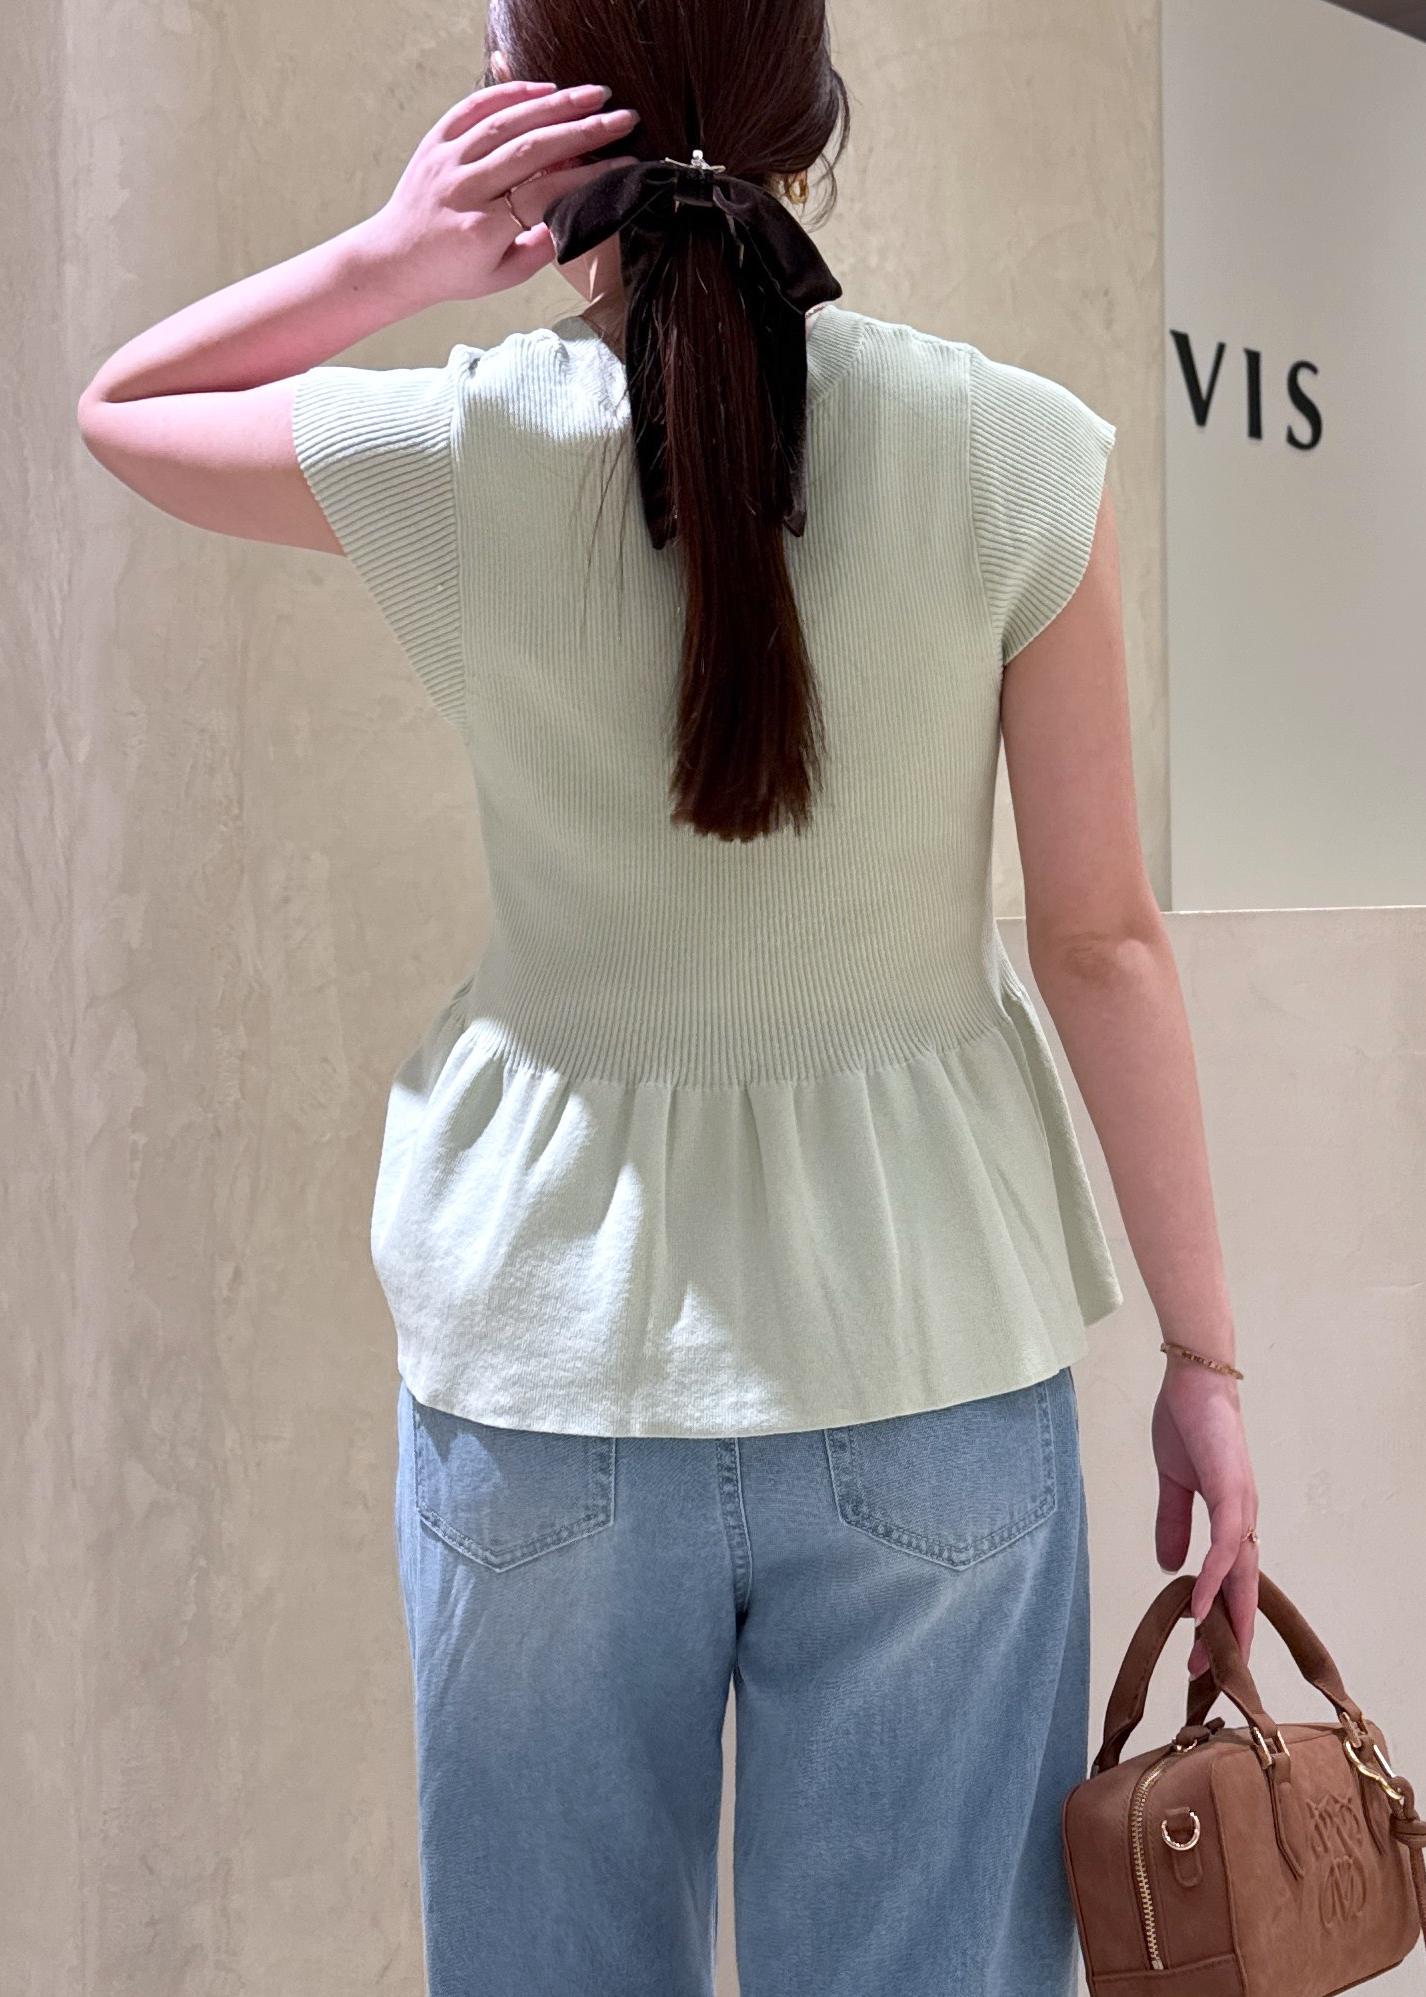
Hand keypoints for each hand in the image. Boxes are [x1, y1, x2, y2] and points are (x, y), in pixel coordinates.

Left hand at [359, 77, 640, 308]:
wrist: (394, 259)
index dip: (589, 177)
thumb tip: (574, 211)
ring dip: (555, 104)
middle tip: (622, 118)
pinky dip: (509, 93)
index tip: (624, 163)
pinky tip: (544, 89)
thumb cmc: (452, 273)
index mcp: (483, 228)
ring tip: (594, 95)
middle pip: (532, 149)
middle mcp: (464, 189)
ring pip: (506, 121)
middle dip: (583, 130)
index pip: (546, 193)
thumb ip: (541, 249)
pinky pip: (474, 107)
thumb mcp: (502, 278)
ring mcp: (447, 160)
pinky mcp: (435, 141)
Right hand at [1151, 1357, 1259, 1676]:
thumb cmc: (1186, 1422)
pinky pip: (1224, 1547)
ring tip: (1209, 1658)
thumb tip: (1170, 1565)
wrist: (1194, 1379)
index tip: (1200, 1654)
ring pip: (1239, 1578)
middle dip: (1228, 1637)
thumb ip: (1172, 1522)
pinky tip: (1199, 1606)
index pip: (1228, 1580)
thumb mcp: (1173, 1481)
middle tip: (1209, 1678)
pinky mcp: (1231, 1493)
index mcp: (1230, 1519)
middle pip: (1242, 1591)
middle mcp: (1243, 1520)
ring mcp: (1241, 1508)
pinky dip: (1213, 1579)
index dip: (1219, 1619)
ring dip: (1225, 1620)